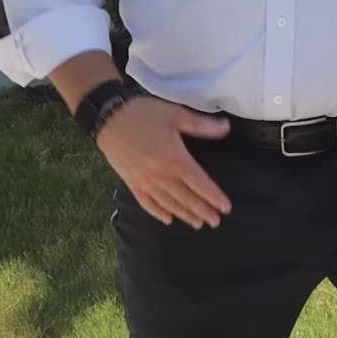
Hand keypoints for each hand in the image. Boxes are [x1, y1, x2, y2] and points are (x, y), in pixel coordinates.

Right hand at [95, 95, 231, 229]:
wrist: (109, 118)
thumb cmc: (144, 114)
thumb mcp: (176, 115)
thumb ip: (202, 125)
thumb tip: (226, 127)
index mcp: (175, 159)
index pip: (200, 184)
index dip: (214, 197)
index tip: (226, 208)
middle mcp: (161, 176)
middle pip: (186, 198)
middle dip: (203, 211)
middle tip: (215, 221)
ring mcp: (145, 182)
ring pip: (169, 204)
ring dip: (185, 215)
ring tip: (197, 223)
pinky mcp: (131, 182)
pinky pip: (147, 203)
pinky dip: (158, 213)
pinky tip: (167, 219)